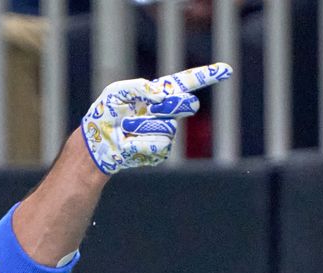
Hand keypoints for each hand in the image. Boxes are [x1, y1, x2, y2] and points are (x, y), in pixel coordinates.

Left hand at [80, 62, 231, 174]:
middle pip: (186, 106)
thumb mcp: (116, 92)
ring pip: (169, 128)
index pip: (186, 83)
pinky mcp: (158, 152)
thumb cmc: (105, 114)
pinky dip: (139, 144)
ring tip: (126, 128)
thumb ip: (139, 87)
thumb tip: (162, 95)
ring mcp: (165, 133)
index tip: (227, 70)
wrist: (96, 144)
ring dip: (143, 127)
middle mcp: (166, 113)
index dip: (207, 76)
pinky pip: (158, 146)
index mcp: (158, 94)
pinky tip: (128, 143)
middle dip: (173, 106)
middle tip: (151, 108)